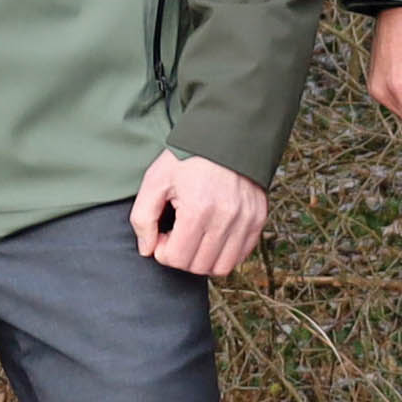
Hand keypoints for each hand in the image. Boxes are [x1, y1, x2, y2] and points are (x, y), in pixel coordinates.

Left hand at [128, 152, 271, 281]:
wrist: (226, 135)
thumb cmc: (187, 158)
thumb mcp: (155, 180)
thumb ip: (143, 218)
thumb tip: (147, 250)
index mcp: (198, 209)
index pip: (177, 258)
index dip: (163, 250)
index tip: (163, 233)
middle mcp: (226, 218)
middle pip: (198, 266)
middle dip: (181, 256)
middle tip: (177, 234)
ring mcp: (246, 220)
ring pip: (222, 266)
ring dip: (203, 259)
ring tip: (195, 237)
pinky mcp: (258, 219)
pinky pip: (240, 255)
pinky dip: (223, 253)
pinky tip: (211, 235)